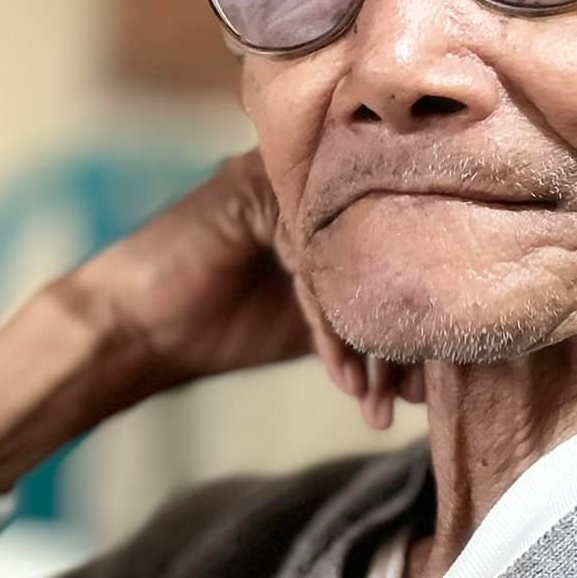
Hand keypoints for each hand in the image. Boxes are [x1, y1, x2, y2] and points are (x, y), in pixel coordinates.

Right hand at [75, 149, 422, 428]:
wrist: (136, 333)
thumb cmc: (223, 326)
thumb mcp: (317, 328)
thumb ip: (369, 325)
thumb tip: (440, 368)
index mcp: (335, 204)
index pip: (397, 256)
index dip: (414, 328)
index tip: (426, 391)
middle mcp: (314, 181)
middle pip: (382, 252)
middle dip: (399, 336)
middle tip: (409, 398)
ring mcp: (281, 179)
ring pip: (350, 259)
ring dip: (366, 339)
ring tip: (373, 397)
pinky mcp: (250, 189)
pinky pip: (310, 259)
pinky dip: (328, 323)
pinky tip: (340, 373)